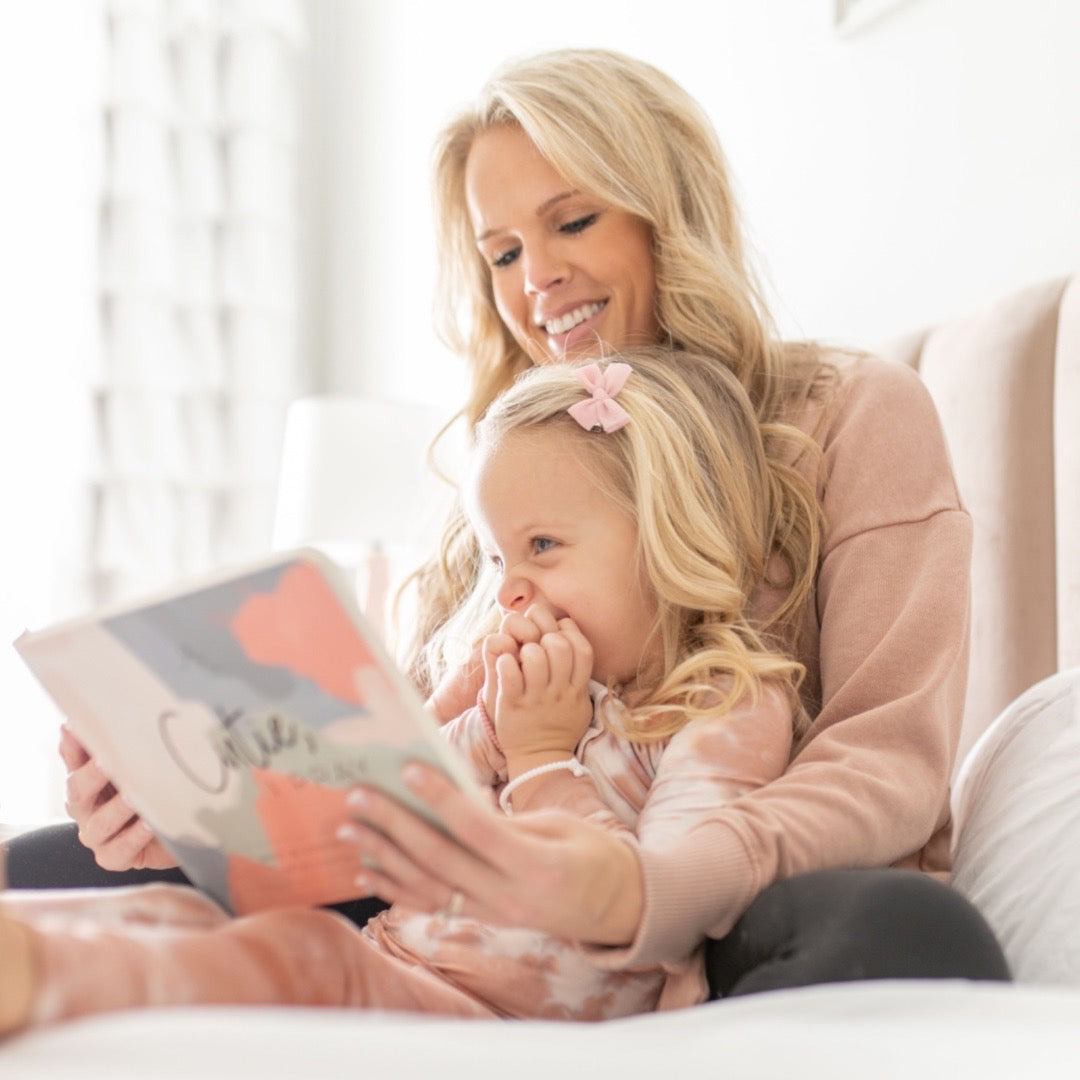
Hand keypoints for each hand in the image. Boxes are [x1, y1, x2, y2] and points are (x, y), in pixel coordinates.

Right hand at [60, 726, 177, 871]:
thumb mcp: (138, 766)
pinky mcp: (115, 858)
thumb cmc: (152, 791)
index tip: (75, 728)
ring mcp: (98, 836)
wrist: (178, 829)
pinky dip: (134, 836)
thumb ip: (114, 748)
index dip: (73, 747)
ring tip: (133, 796)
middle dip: (92, 776)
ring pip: (99, 823)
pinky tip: (149, 823)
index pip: (73, 761)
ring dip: (116, 808)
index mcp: (86, 783)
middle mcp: (86, 810)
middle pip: (78, 792)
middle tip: (106, 761)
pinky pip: (120, 849)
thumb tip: (81, 723)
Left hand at [341, 764, 642, 945]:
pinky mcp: (484, 921)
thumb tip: (452, 804)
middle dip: (395, 825)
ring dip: (383, 856)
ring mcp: (493, 915)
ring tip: (349, 828)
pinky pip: (431, 906)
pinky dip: (394, 888)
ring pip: (426, 886)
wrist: (619, 909)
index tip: (409, 769)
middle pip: (440, 859)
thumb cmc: (594, 854)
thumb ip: (507, 821)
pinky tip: (365, 870)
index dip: (441, 800)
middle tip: (359, 795)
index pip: (478, 830)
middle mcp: (509, 898)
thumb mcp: (561, 826)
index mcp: (536, 866)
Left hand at [482, 608, 592, 768]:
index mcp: (577, 689)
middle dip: (545, 635)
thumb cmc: (560, 727)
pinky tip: (506, 664)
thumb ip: (580, 676)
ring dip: (525, 648)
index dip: (570, 633)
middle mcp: (559, 692)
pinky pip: (509, 674)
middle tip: (536, 642)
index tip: (557, 634)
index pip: (582, 648)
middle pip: (559, 646)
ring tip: (521, 656)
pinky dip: (506, 662)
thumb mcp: (580, 704)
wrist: (540, 760)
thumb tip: (574, 641)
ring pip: (534, 656)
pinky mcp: (512, 704)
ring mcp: (536, 698)